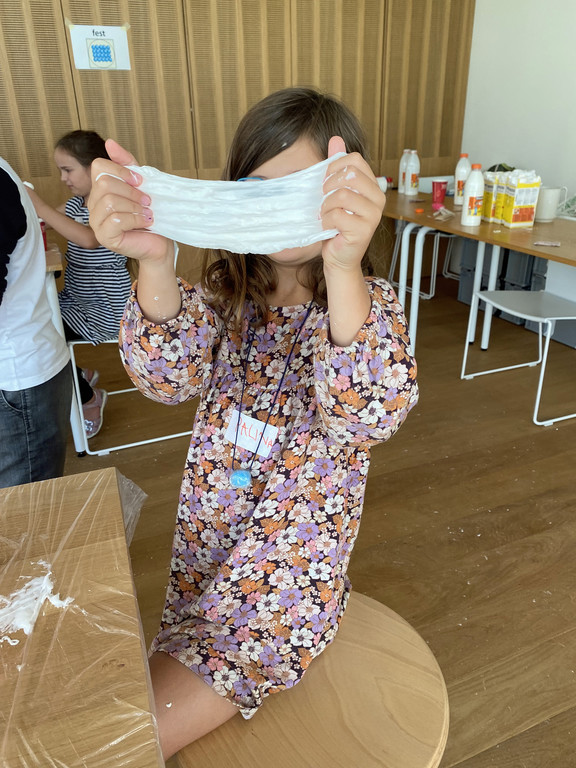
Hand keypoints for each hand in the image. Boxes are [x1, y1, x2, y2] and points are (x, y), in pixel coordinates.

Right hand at [88, 139, 173, 263]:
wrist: (160, 243)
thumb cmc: (150, 215)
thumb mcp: (141, 185)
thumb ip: (126, 164)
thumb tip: (110, 143)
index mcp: (100, 191)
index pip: (99, 167)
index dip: (121, 170)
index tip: (141, 181)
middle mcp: (93, 205)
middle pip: (104, 184)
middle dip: (131, 191)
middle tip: (147, 201)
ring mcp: (96, 223)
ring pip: (109, 201)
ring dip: (134, 206)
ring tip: (147, 213)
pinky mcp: (104, 237)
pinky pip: (116, 219)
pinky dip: (135, 219)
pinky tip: (145, 222)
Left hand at [320, 136, 385, 273]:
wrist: (339, 256)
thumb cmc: (337, 225)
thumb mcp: (335, 191)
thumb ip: (338, 166)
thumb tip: (336, 138)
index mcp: (373, 186)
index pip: (355, 160)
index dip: (334, 166)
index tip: (325, 181)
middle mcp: (378, 199)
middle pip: (350, 174)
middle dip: (329, 185)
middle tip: (323, 199)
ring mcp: (373, 215)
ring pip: (341, 195)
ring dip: (325, 206)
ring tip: (326, 216)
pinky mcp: (363, 230)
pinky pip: (337, 215)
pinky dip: (326, 221)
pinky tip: (328, 228)